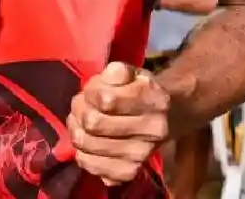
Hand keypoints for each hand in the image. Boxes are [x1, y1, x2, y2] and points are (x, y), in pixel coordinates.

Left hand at [70, 63, 169, 184]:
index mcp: (154, 101)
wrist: (167, 118)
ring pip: (86, 144)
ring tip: (82, 122)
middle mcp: (153, 132)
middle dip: (79, 110)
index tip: (92, 91)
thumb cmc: (139, 91)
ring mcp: (141, 155)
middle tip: (82, 106)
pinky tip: (89, 141)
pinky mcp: (129, 173)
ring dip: (76, 129)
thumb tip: (110, 74)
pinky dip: (82, 152)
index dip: (90, 92)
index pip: (105, 99)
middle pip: (93, 123)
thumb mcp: (132, 73)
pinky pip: (90, 165)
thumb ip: (118, 71)